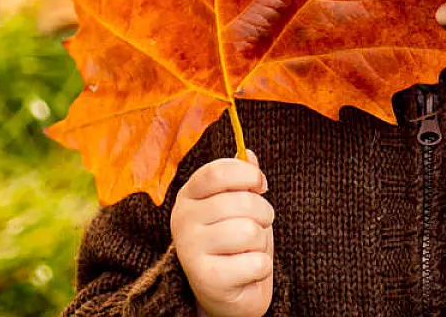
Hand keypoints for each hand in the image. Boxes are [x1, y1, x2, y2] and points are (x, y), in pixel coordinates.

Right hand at [172, 150, 274, 316]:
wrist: (228, 290)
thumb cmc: (236, 241)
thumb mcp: (239, 204)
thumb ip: (242, 180)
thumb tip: (249, 154)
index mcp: (189, 195)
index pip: (218, 172)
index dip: (248, 175)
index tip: (260, 186)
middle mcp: (182, 220)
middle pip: (242, 202)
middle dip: (263, 214)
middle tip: (256, 226)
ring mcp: (190, 250)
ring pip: (249, 232)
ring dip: (260, 242)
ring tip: (248, 249)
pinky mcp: (206, 279)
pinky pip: (256, 262)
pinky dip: (261, 267)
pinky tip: (245, 271)